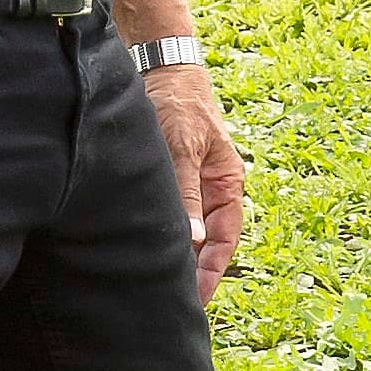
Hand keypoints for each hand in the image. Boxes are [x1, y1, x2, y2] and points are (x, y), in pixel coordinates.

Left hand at [150, 67, 247, 303]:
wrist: (162, 67)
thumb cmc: (179, 104)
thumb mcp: (183, 149)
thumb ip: (188, 194)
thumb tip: (195, 241)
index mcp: (227, 183)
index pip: (225, 239)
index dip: (213, 271)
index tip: (198, 298)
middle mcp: (211, 189)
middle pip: (208, 242)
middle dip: (195, 273)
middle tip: (175, 303)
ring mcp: (190, 184)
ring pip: (187, 231)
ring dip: (176, 256)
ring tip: (158, 284)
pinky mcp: (168, 178)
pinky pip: (169, 215)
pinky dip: (161, 235)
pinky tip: (142, 251)